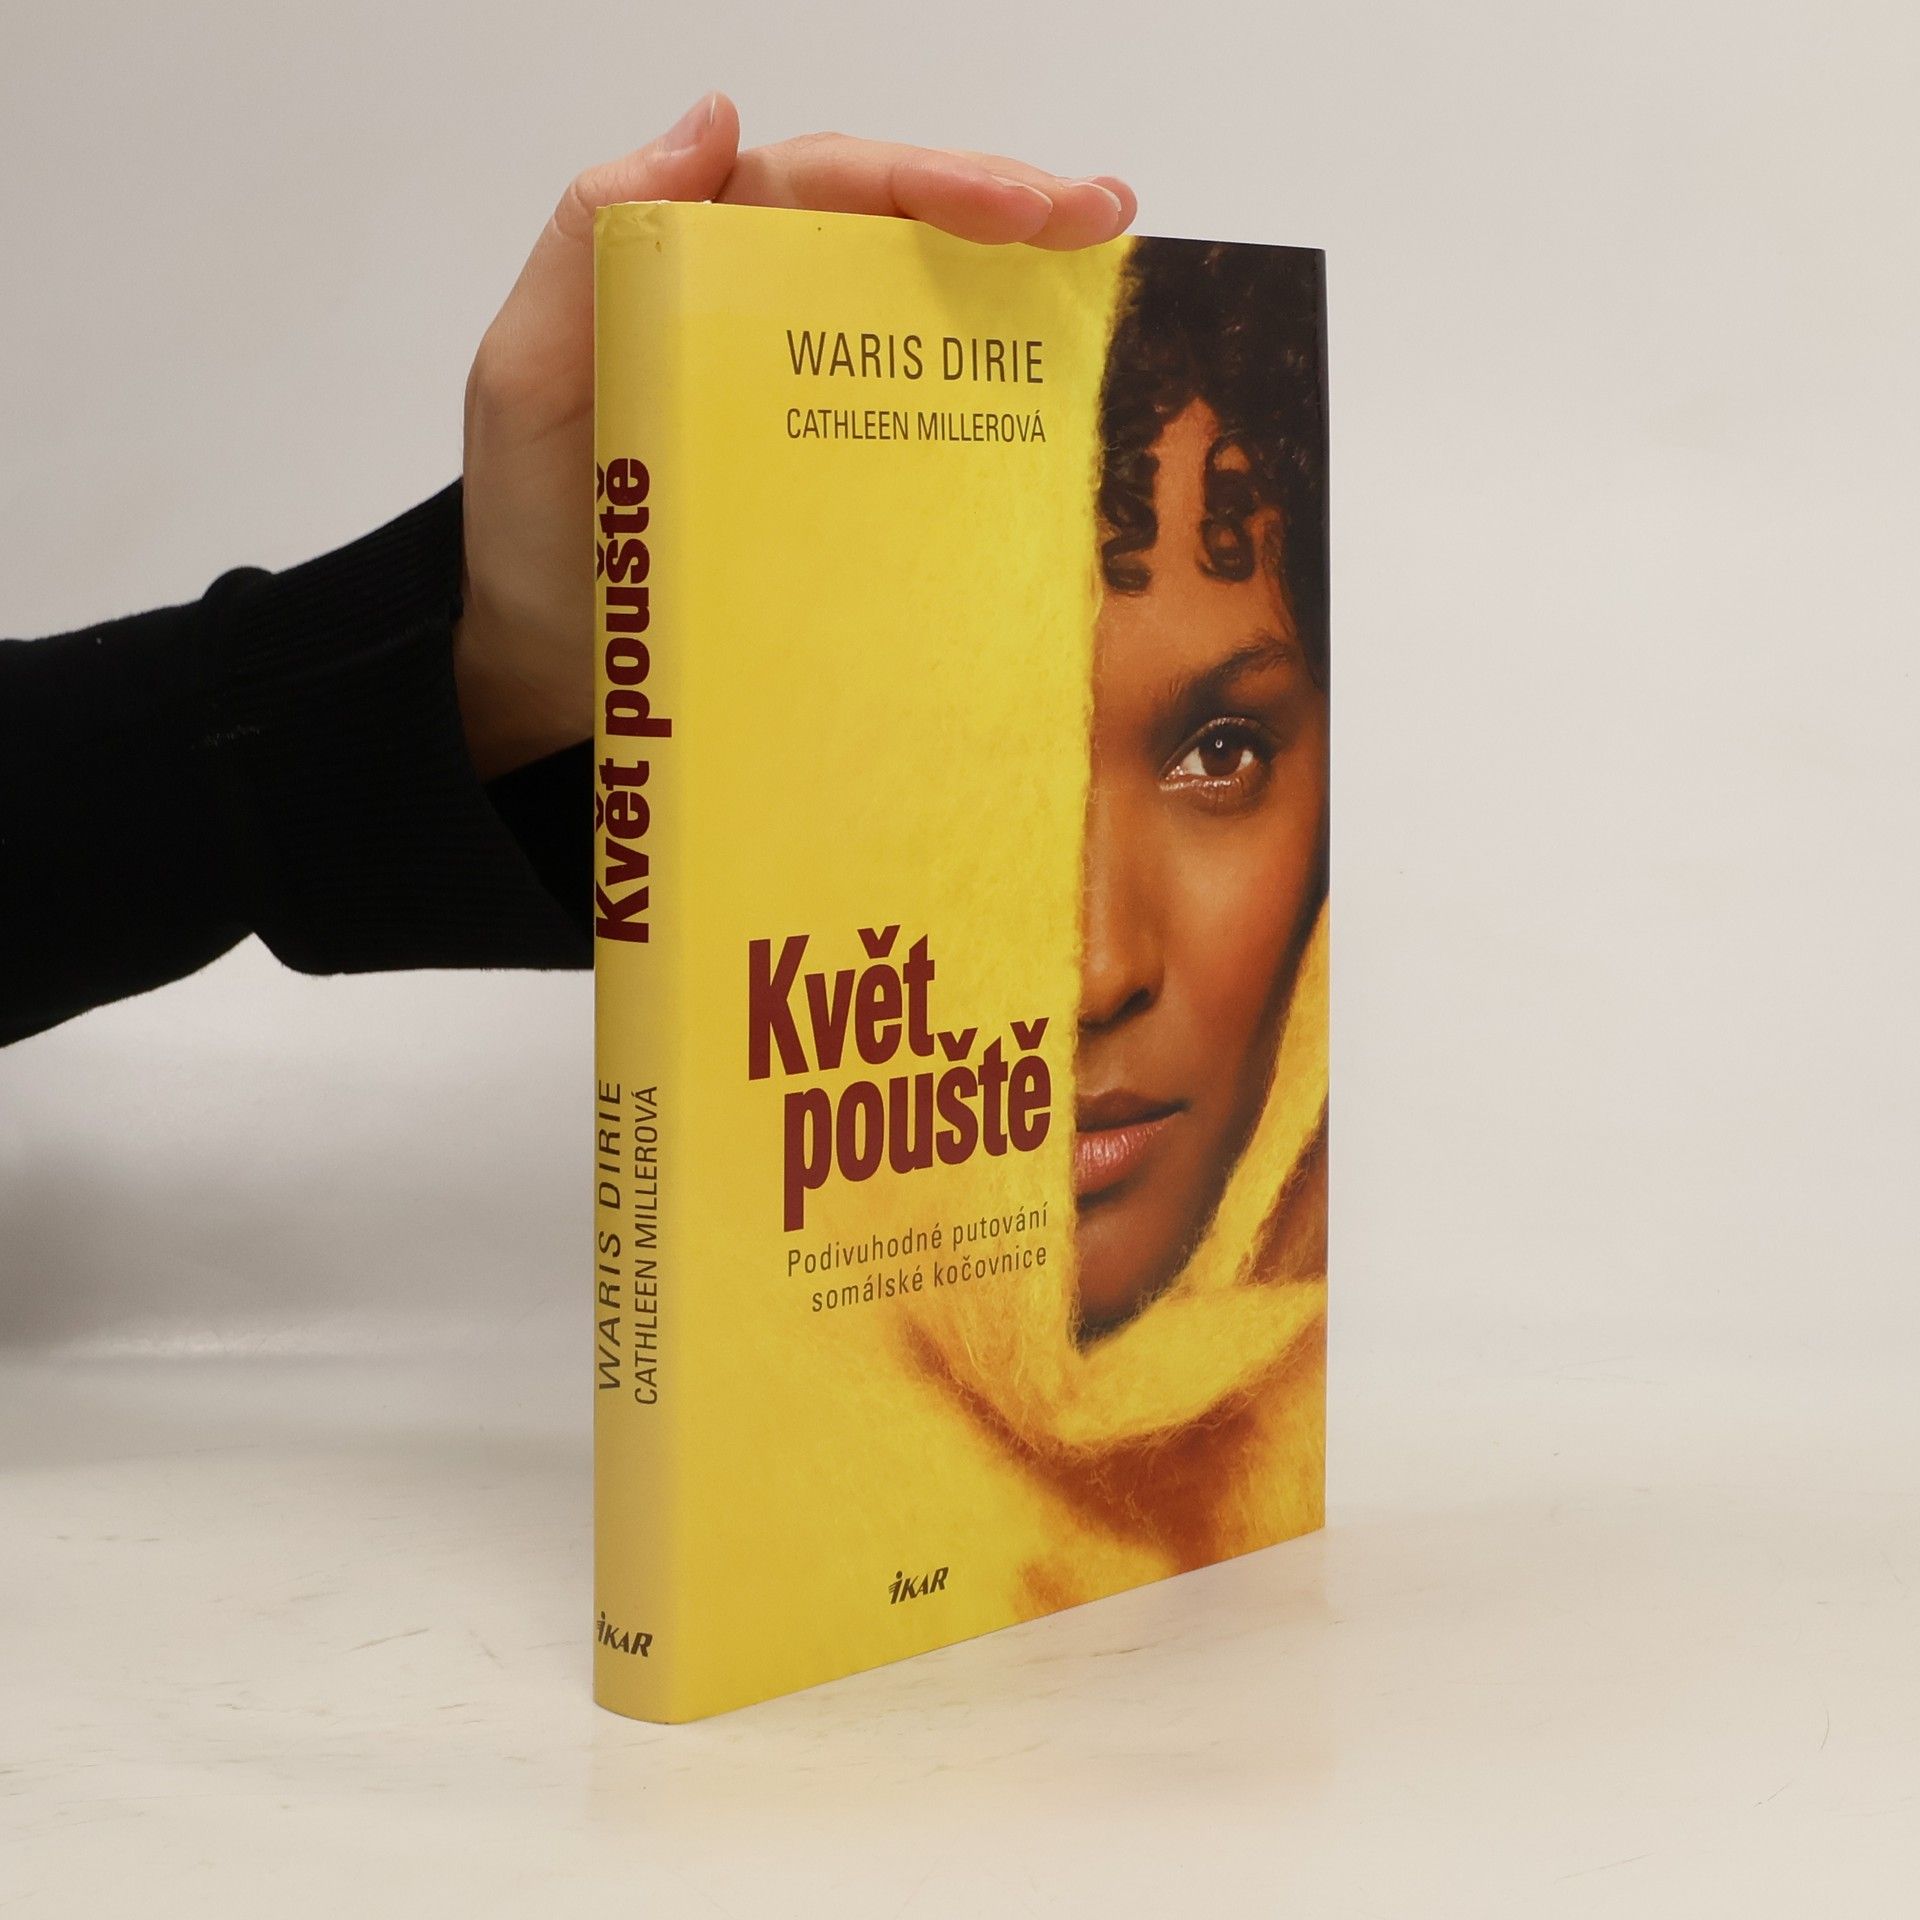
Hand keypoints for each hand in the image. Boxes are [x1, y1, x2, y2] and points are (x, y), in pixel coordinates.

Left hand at [453, 92, 1136, 778]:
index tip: (1022, 206)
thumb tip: (714, 118)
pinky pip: (922, 421)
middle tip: (1104, 219)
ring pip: (924, 311)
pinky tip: (1065, 390)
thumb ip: (589, 240)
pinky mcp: (840, 479)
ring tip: (1113, 265)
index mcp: (701, 264)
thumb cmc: (530, 521)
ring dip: (1022, 283)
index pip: (826, 188)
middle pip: (896, 232)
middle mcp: (769, 314)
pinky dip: (993, 397)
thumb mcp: (528, 371)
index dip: (927, 182)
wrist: (545, 662)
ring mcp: (814, 399)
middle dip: (1006, 210)